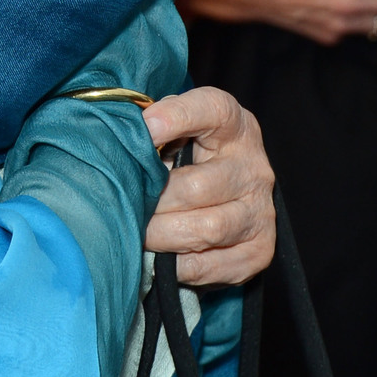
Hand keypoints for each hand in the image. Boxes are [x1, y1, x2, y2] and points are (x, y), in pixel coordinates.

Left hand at [142, 88, 275, 286]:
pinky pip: (208, 265)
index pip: (212, 111)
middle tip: (125, 207)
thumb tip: (116, 142)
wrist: (223, 200)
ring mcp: (260, 211)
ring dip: (161, 236)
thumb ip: (151, 130)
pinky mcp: (258, 250)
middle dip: (153, 202)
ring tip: (138, 232)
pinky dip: (175, 265)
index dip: (177, 117)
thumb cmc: (184, 159)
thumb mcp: (173, 133)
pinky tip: (160, 255)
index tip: (144, 128)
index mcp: (234, 126)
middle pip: (196, 187)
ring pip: (205, 229)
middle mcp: (254, 167)